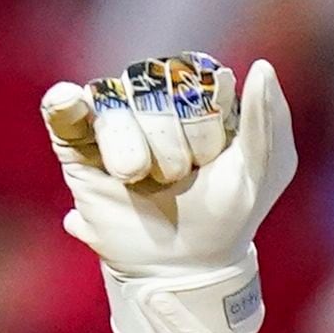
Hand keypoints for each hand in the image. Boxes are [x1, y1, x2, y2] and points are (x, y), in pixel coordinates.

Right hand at [40, 54, 299, 332]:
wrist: (184, 266)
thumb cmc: (228, 215)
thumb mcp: (265, 169)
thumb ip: (269, 117)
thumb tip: (259, 65)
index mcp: (197, 92)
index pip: (194, 75)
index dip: (204, 123)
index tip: (211, 161)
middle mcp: (153, 96)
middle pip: (153, 87)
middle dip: (170, 143)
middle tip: (178, 179)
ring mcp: (113, 118)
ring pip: (114, 102)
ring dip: (131, 148)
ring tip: (140, 179)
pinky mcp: (77, 143)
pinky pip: (64, 108)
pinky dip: (65, 103)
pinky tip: (71, 101)